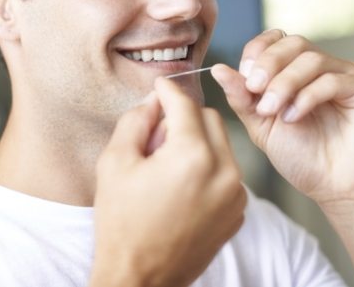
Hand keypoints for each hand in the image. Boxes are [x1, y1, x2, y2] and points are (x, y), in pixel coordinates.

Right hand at [90, 77, 245, 286]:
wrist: (141, 278)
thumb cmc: (122, 222)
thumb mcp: (115, 162)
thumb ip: (136, 120)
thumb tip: (153, 100)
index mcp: (192, 156)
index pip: (185, 104)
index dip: (168, 90)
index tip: (159, 85)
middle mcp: (224, 172)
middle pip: (210, 118)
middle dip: (184, 116)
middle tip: (157, 134)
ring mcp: (235, 194)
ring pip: (222, 143)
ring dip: (198, 140)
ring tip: (168, 162)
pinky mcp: (238, 211)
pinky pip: (227, 171)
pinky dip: (208, 166)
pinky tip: (182, 184)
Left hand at [211, 29, 353, 206]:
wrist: (336, 190)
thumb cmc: (301, 157)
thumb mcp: (260, 125)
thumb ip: (241, 97)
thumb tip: (218, 69)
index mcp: (295, 69)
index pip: (274, 39)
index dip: (257, 52)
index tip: (244, 77)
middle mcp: (322, 67)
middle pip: (293, 43)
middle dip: (268, 65)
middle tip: (254, 89)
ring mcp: (346, 75)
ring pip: (311, 59)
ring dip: (284, 83)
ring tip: (272, 111)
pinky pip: (334, 80)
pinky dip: (308, 96)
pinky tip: (294, 117)